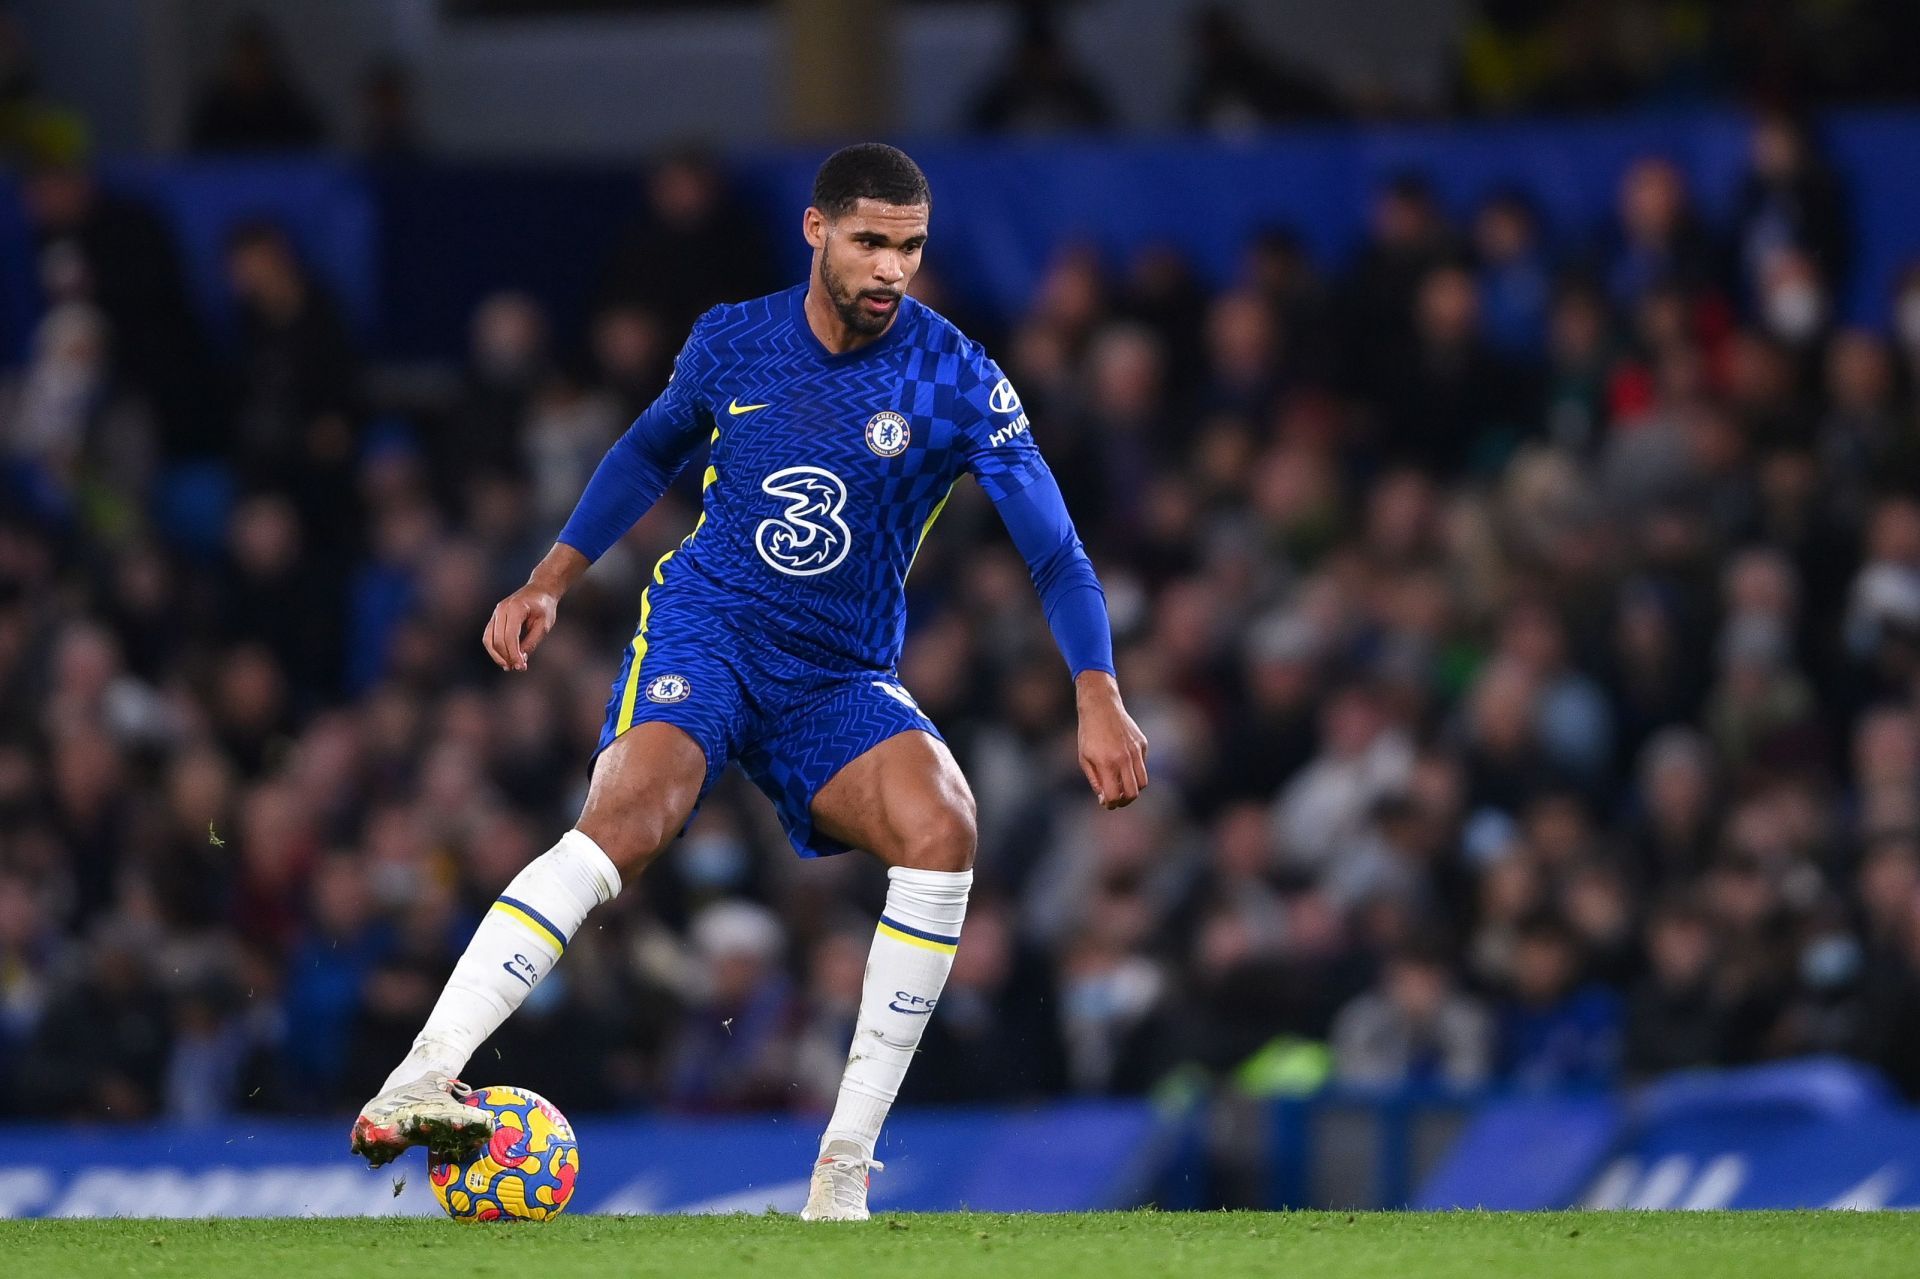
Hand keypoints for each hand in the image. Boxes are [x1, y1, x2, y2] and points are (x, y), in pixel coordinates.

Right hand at [482, 583, 558, 671]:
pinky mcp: (495, 618)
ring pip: (488, 639)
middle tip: (519, 668)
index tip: (521, 667)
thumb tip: (520, 659)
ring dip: (497, 655)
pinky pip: (489, 636)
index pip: (509, 636)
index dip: (514, 654)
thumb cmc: (544, 606)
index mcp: (515, 608)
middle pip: (497, 640)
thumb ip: (532, 642)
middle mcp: (501, 609)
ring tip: (509, 666)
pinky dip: (495, 649)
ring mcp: (495, 613)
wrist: (540, 590)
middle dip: (506, 656)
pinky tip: (505, 658)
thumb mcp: (544, 625)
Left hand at [1075, 670, 1148, 808]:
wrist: (1101, 706)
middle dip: (1124, 801)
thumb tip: (1105, 798)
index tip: (1105, 802)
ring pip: (1142, 782)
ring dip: (1133, 789)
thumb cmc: (1089, 734)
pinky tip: (1123, 764)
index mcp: (1107, 763)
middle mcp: (1124, 758)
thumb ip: (1095, 781)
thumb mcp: (1084, 758)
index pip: (1114, 796)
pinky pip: (1143, 766)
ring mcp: (1136, 751)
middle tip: (1116, 799)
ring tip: (1122, 786)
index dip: (1110, 804)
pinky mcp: (1143, 744)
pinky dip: (1134, 771)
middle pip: (1133, 793)